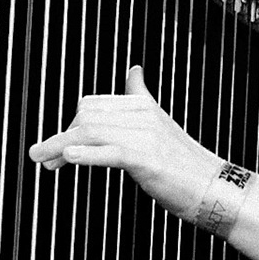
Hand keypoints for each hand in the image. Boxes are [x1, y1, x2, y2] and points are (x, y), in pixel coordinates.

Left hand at [27, 65, 220, 215]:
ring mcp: (146, 137)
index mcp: (143, 106)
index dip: (69, 125)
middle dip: (59, 137)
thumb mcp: (161, 125)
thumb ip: (141, 99)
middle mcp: (143, 116)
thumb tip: (133, 71)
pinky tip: (68, 157)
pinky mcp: (147, 160)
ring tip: (43, 160)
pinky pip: (109, 151)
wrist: (216, 188)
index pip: (92, 105)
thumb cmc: (186, 164)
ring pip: (90, 133)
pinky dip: (85, 154)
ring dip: (59, 147)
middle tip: (43, 157)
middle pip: (85, 117)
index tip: (56, 146)